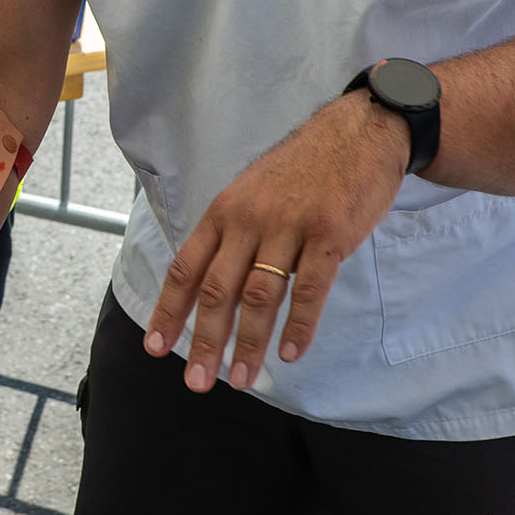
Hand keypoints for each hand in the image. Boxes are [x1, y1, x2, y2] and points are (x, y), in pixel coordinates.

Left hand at [146, 91, 407, 390]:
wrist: (357, 132)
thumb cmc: (303, 169)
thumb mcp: (252, 192)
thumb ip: (231, 235)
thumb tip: (211, 287)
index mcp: (224, 212)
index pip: (186, 268)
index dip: (169, 311)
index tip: (156, 347)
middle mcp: (248, 220)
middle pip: (218, 291)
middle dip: (205, 341)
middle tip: (198, 382)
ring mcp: (289, 227)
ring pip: (260, 295)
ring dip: (249, 342)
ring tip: (242, 378)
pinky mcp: (328, 234)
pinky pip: (310, 288)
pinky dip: (299, 325)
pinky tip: (291, 352)